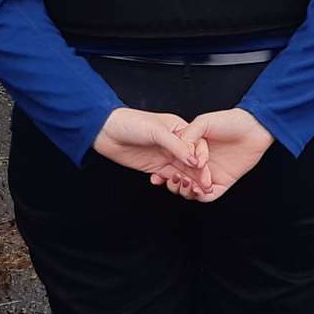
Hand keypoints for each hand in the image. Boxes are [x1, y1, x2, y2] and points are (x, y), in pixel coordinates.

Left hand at [92, 108, 206, 180]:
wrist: (107, 131)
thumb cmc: (132, 123)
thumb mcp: (157, 131)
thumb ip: (177, 146)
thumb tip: (194, 161)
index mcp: (181, 130)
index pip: (198, 146)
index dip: (203, 159)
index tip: (206, 172)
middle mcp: (175, 144)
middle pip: (191, 161)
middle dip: (199, 174)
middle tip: (204, 187)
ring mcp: (165, 156)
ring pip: (182, 171)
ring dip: (187, 181)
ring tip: (190, 190)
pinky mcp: (155, 167)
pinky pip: (168, 177)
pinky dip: (172, 183)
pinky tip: (173, 186)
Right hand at [156, 108, 273, 202]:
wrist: (253, 128)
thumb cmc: (229, 121)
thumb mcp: (203, 123)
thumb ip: (188, 136)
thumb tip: (181, 154)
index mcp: (191, 152)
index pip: (172, 166)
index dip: (162, 172)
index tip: (156, 176)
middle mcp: (199, 165)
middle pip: (179, 181)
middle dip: (173, 184)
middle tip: (172, 179)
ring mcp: (211, 175)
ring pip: (192, 191)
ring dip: (186, 191)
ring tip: (185, 183)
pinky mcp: (223, 183)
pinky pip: (209, 196)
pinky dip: (202, 196)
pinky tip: (199, 189)